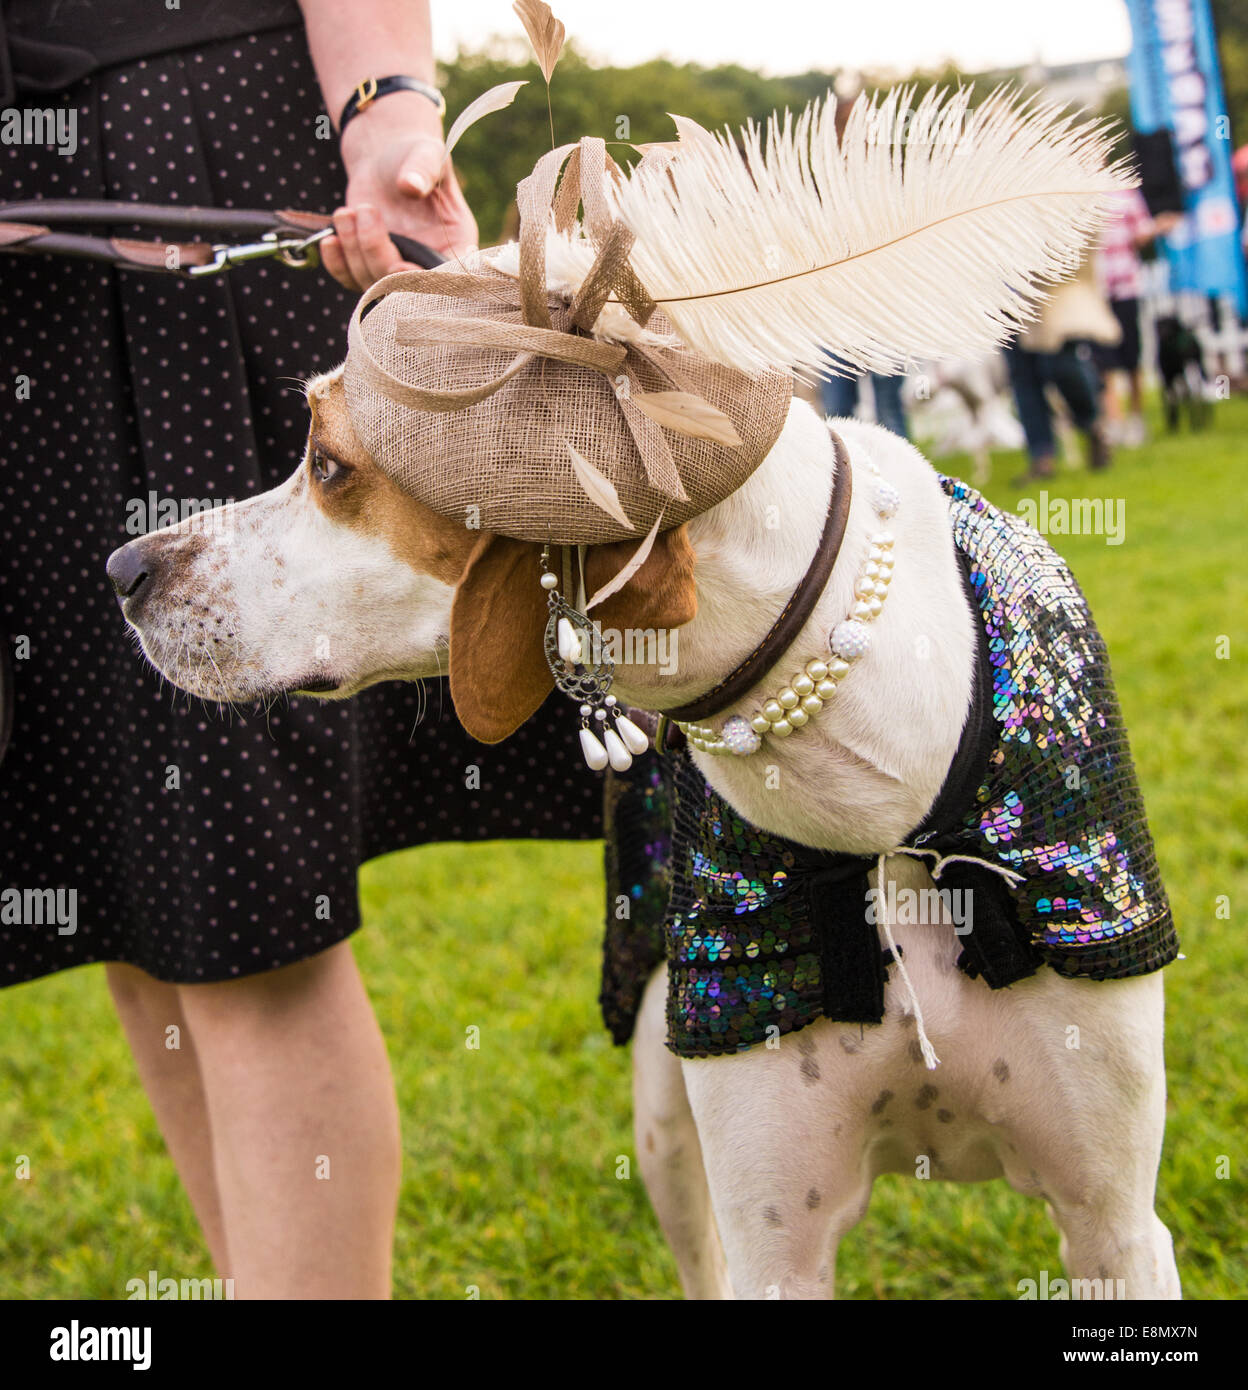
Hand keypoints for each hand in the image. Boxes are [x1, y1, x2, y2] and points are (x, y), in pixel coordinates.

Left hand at [321, 91, 478, 291]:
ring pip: (372, 283)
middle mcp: (428, 264)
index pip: (444, 278)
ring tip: (346, 212)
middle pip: (402, 285)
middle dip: (376, 252)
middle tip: (364, 210)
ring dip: (353, 249)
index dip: (422, 281)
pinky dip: (337, 264)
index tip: (397, 264)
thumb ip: (423, 169)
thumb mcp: (425, 153)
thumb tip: (411, 185)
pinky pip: (351, 280)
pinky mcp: (369, 266)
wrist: (387, 158)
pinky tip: (330, 238)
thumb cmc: (414, 154)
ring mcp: (397, 267)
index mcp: (455, 245)